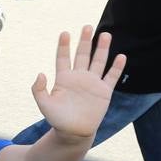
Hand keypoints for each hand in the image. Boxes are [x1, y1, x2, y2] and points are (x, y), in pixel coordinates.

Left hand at [30, 26, 125, 140]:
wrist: (74, 133)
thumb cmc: (58, 119)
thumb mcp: (44, 105)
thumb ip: (39, 90)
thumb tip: (41, 74)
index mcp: (64, 78)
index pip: (63, 58)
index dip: (64, 46)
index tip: (64, 33)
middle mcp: (79, 77)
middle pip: (82, 55)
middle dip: (85, 41)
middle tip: (87, 27)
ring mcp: (92, 83)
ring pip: (98, 61)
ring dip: (102, 48)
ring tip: (105, 34)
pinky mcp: (104, 92)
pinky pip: (111, 77)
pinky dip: (116, 67)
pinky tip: (121, 56)